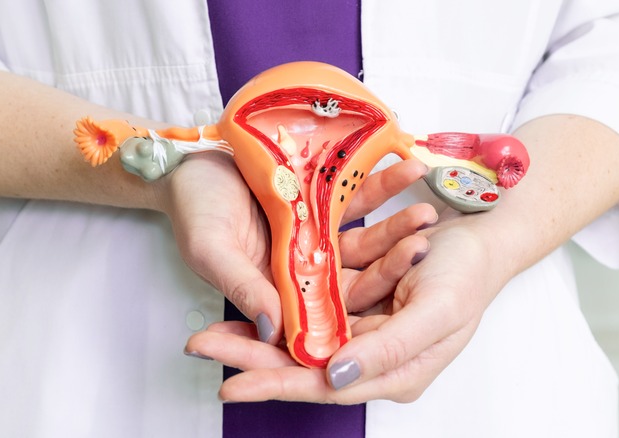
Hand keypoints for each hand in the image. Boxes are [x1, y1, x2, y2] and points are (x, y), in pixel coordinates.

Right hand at [162, 152, 434, 343]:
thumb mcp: (212, 252)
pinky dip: (382, 184)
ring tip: (428, 208)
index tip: (402, 293)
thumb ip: (244, 288)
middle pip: (358, 276)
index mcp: (279, 293)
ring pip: (366, 239)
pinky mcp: (322, 203)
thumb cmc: (194, 209)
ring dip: (397, 224)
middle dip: (393, 262)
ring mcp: (316, 237)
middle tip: (424, 244)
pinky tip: (407, 166)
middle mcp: (304, 270)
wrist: (190, 163)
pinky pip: (357, 198)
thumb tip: (275, 331)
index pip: (328, 312)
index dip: (364, 305)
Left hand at [183, 211, 507, 403]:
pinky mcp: (356, 304)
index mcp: (394, 371)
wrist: (482, 235)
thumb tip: (335, 376)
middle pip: (303, 366)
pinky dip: (280, 306)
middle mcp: (373, 358)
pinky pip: (310, 311)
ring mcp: (362, 331)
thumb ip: (389, 350)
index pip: (324, 386)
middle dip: (251, 360)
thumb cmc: (468, 274)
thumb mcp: (437, 312)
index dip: (275, 385)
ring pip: (299, 340)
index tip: (231, 385)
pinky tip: (250, 302)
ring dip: (257, 335)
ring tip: (213, 333)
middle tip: (204, 349)